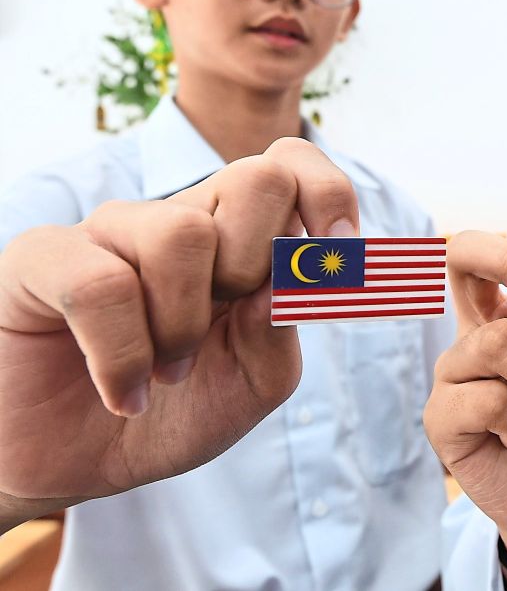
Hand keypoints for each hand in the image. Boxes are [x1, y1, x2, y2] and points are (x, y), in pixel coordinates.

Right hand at [0, 138, 357, 531]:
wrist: (74, 469)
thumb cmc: (170, 414)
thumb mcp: (251, 382)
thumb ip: (281, 331)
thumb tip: (286, 278)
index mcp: (236, 235)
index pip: (291, 162)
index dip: (329, 195)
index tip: (340, 256)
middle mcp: (177, 219)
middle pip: (256, 178)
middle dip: (258, 263)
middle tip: (222, 320)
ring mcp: (109, 233)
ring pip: (182, 233)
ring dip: (185, 325)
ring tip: (167, 371)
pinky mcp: (42, 259)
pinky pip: (102, 285)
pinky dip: (124, 357)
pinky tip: (124, 393)